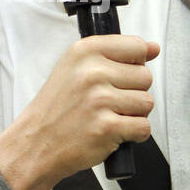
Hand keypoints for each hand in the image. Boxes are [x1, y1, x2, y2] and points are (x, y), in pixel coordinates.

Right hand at [0, 35, 160, 189]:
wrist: (36, 143)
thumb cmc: (56, 108)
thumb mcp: (75, 67)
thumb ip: (115, 54)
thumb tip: (153, 48)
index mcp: (84, 52)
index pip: (136, 46)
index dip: (136, 63)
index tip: (122, 74)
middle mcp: (92, 72)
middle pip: (145, 77)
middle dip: (132, 92)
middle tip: (109, 102)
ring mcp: (100, 100)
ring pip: (147, 103)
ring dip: (133, 114)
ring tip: (109, 116)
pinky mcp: (107, 127)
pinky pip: (143, 127)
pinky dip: (133, 134)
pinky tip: (112, 131)